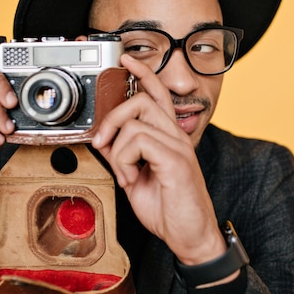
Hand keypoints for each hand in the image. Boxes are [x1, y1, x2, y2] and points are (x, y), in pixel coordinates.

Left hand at [92, 54, 225, 265]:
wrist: (190, 235)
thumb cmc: (169, 207)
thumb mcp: (135, 177)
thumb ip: (122, 155)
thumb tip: (103, 139)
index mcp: (168, 136)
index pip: (157, 93)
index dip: (142, 72)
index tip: (126, 58)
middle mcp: (175, 135)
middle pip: (141, 99)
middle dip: (113, 117)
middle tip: (102, 142)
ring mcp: (177, 146)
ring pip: (136, 120)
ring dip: (119, 149)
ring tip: (126, 173)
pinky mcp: (176, 160)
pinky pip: (139, 142)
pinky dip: (126, 162)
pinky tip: (133, 179)